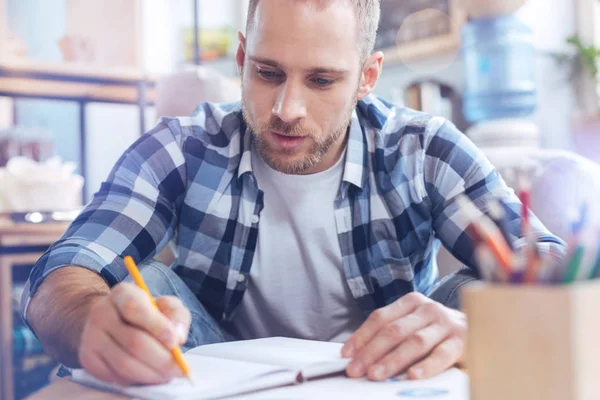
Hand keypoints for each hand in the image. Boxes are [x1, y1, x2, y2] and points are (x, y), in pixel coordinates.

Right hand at [78, 282, 191, 385]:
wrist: (113, 321)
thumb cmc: (147, 312)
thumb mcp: (166, 305)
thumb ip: (176, 315)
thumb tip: (178, 337)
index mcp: (122, 293)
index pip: (134, 309)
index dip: (157, 327)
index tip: (175, 342)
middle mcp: (101, 313)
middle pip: (134, 342)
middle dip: (161, 359)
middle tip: (178, 368)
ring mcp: (91, 337)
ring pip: (124, 364)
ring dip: (151, 374)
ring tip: (167, 374)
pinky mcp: (88, 359)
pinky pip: (115, 377)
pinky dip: (136, 380)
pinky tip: (148, 375)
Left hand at [342, 292, 465, 380]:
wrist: (482, 329)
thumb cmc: (438, 332)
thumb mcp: (414, 325)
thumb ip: (391, 334)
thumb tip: (357, 355)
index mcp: (411, 302)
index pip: (380, 318)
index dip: (361, 337)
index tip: (346, 355)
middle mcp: (428, 309)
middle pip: (393, 330)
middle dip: (371, 352)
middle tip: (355, 370)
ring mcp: (446, 324)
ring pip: (414, 342)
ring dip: (392, 360)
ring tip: (376, 375)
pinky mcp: (462, 342)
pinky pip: (441, 355)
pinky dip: (425, 367)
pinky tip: (411, 376)